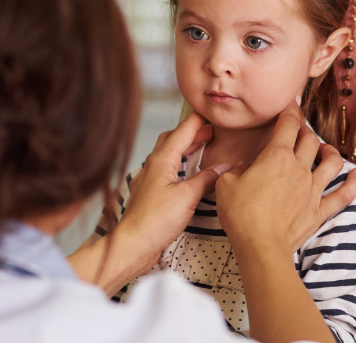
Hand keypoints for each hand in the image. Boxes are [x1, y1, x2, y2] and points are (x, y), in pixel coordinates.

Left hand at [117, 112, 228, 265]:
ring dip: (185, 147)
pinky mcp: (150, 192)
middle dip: (192, 132)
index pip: (182, 131)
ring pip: (168, 154)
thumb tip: (222, 168)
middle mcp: (153, 165)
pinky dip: (179, 164)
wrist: (133, 244)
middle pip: (173, 139)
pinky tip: (187, 173)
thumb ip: (206, 180)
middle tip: (211, 131)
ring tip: (203, 147)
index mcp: (161, 160)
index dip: (197, 121)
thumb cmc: (154, 221)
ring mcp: (150, 179)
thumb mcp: (187, 197)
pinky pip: (165, 170)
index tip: (210, 112)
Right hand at [216, 102, 355, 252]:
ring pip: (332, 162)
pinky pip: (344, 194)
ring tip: (325, 149)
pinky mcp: (320, 210)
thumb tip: (242, 167)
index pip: (288, 124)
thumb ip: (236, 169)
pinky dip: (354, 183)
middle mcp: (299, 168)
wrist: (260, 246)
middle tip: (298, 130)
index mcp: (276, 156)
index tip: (289, 104)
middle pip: (310, 139)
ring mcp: (313, 189)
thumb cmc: (241, 214)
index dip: (290, 110)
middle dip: (305, 130)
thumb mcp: (226, 184)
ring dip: (330, 151)